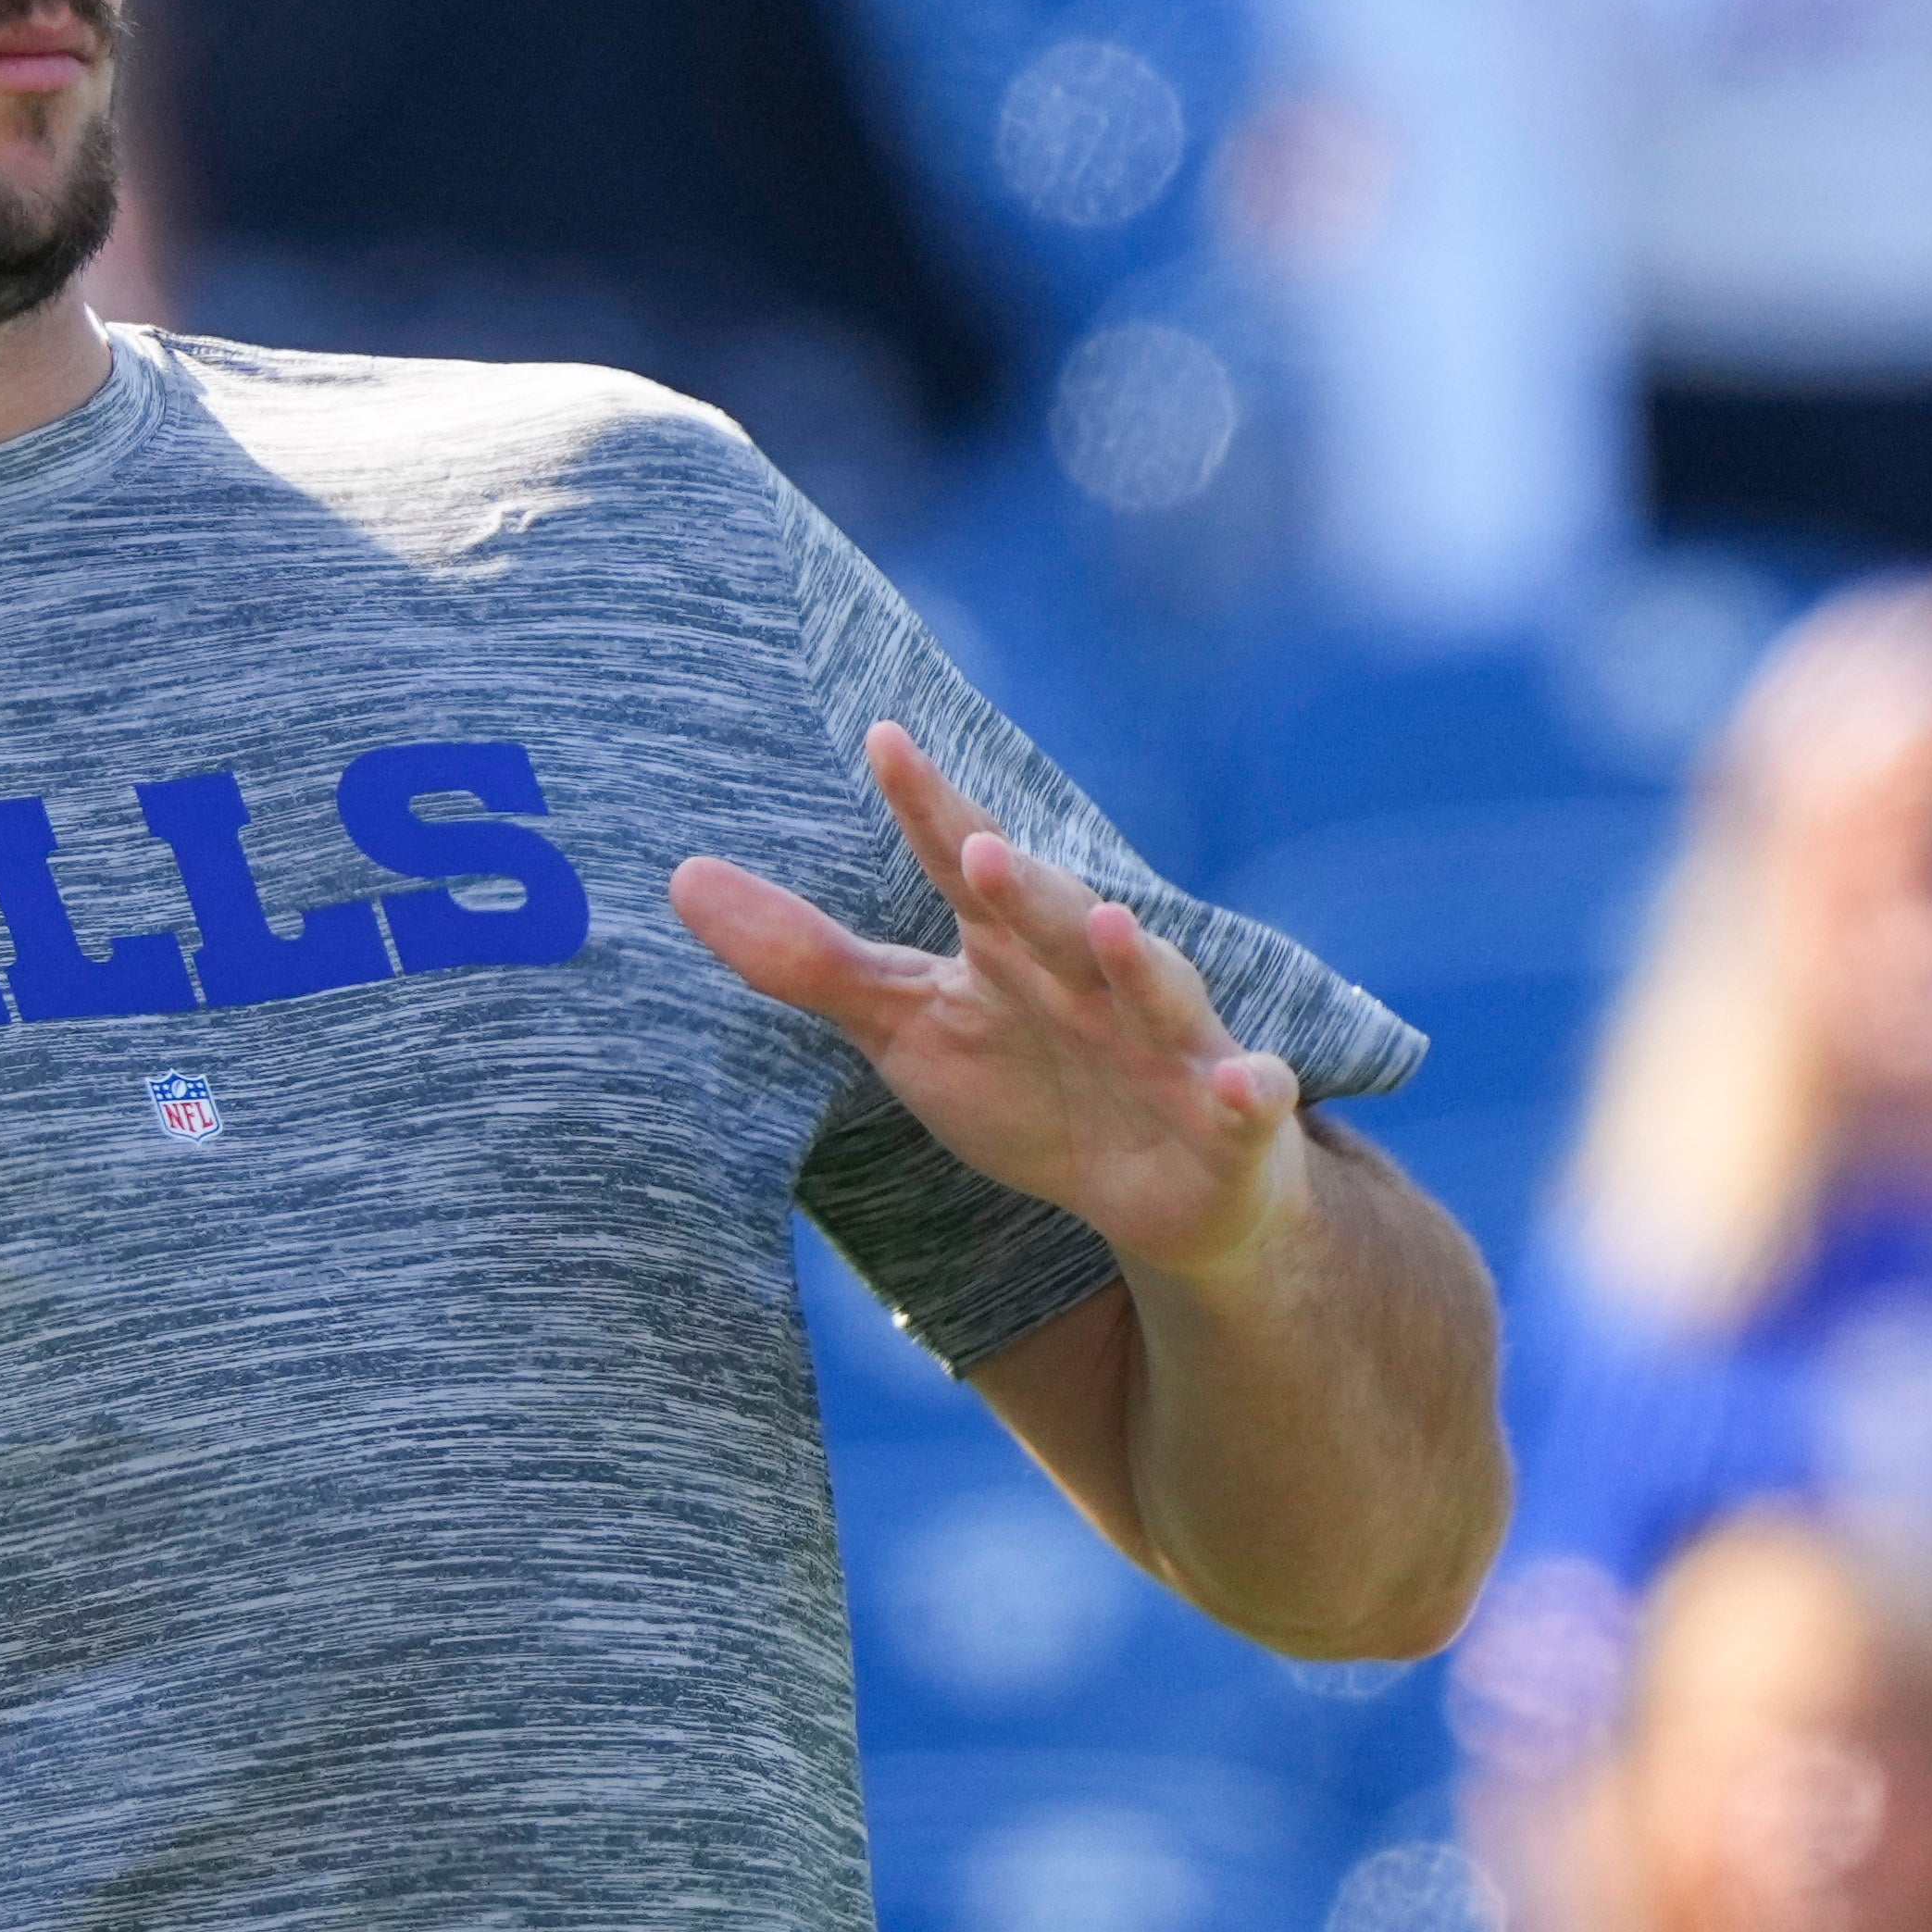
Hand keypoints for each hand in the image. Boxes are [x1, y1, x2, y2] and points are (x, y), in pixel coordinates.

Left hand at [671, 721, 1308, 1281]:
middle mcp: (1094, 976)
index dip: (927, 808)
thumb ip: (806, 959)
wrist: (1159, 1194)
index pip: (962, 868)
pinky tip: (1247, 1086)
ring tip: (1108, 920)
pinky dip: (1251, 1092)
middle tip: (980, 847)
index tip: (883, 737)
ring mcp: (1171, 1043)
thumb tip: (679, 878)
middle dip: (1024, 885)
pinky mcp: (1232, 1117)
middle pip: (1054, 920)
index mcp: (1012, 949)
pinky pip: (1250, 1100)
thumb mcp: (908, 1026)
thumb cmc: (1028, 1087)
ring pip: (1158, 989)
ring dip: (1136, 958)